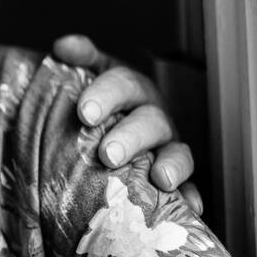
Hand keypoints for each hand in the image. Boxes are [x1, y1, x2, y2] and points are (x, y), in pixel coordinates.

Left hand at [51, 34, 201, 213]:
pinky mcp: (175, 178)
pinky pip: (189, 189)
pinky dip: (191, 198)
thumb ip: (77, 60)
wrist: (101, 136)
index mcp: (130, 90)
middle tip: (108, 154)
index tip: (85, 113)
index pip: (123, 85)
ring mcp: (167, 148)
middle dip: (131, 136)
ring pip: (177, 153)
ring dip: (172, 165)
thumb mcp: (84, 79)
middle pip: (150, 122)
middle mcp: (153, 117)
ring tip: (161, 179)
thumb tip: (65, 47)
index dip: (107, 95)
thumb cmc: (92, 109)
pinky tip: (191, 209)